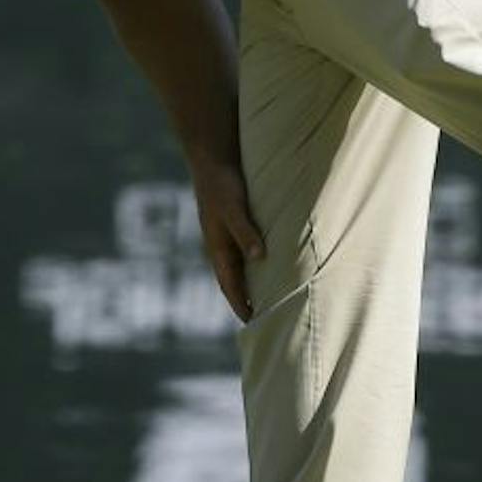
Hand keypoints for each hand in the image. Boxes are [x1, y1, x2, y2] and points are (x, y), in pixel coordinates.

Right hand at [191, 161, 264, 322]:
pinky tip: (269, 264)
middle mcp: (222, 246)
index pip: (230, 286)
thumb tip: (260, 258)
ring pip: (241, 267)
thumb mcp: (234, 208)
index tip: (253, 324)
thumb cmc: (222, 183)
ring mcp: (227, 236)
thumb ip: (246, 232)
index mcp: (218, 248)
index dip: (240, 305)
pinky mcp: (236, 224)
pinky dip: (256, 264)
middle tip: (265, 319)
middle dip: (246, 300)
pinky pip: (246, 252)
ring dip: (251, 283)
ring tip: (269, 298)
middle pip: (234, 281)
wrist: (211, 157)